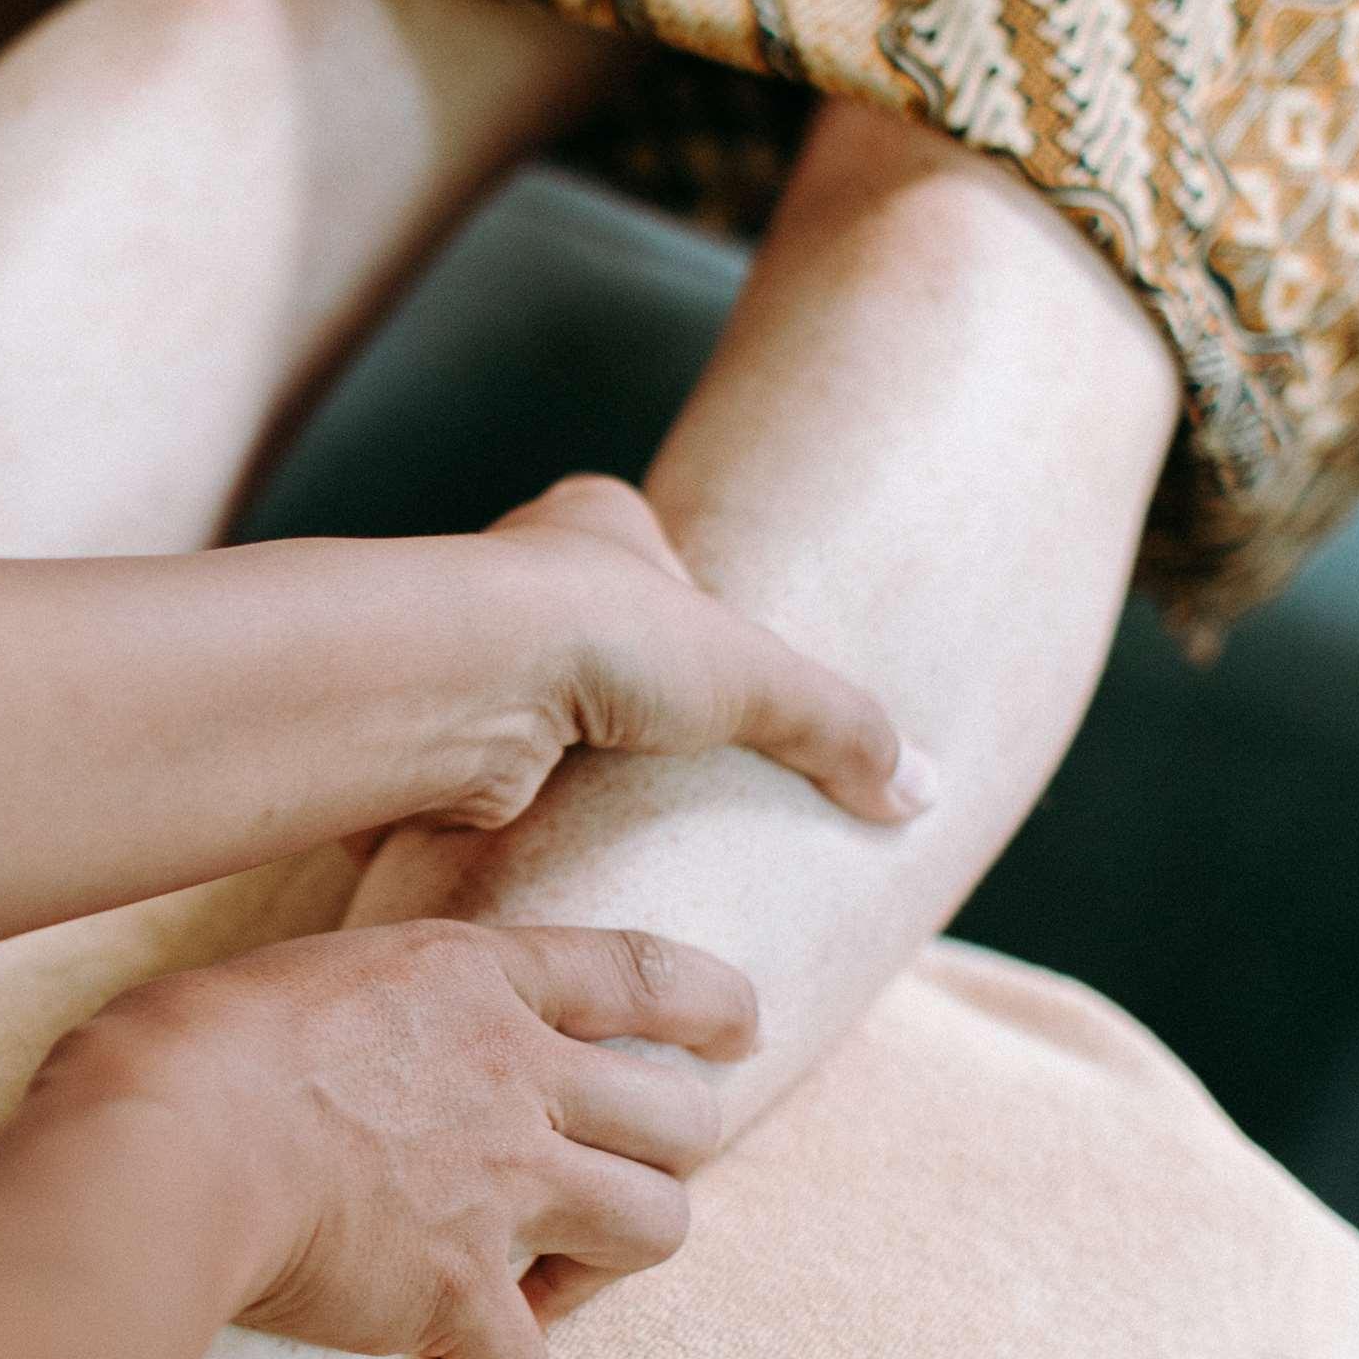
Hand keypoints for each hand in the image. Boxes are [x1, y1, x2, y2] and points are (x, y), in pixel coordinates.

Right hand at [24, 916, 751, 1358]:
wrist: (163, 1150)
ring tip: (542, 1290)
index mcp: (466, 981)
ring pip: (652, 1231)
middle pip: (679, 1121)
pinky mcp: (459, 1295)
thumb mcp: (283, 979)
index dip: (707, 1001)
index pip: (632, 973)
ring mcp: (501, 1189)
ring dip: (609, 1266)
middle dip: (672, 1156)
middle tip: (616, 1184)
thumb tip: (301, 1055)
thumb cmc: (177, 1052)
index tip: (740, 1029)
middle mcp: (513, 1078)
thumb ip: (346, 1013)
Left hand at [448, 474, 933, 829]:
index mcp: (596, 520)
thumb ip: (840, 727)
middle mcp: (519, 571)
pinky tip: (548, 838)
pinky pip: (486, 768)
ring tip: (618, 810)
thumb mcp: (757, 679)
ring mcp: (470, 649)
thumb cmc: (601, 636)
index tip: (721, 671)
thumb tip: (921, 791)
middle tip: (676, 755)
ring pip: (530, 701)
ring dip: (564, 753)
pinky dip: (511, 803)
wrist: (459, 682)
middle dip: (623, 690)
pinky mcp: (436, 726)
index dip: (689, 610)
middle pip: (590, 635)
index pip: (653, 556)